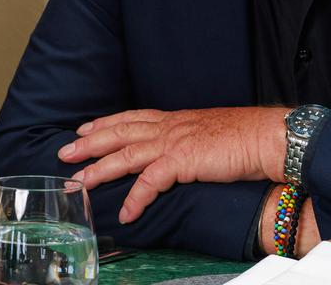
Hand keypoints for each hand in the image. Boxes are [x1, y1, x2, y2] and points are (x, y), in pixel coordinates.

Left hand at [57, 107, 287, 222]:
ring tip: (79, 183)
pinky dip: (134, 198)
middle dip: (89, 144)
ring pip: (125, 155)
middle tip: (64, 153)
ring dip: (99, 169)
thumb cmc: (244, 137)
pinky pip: (150, 182)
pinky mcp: (182, 161)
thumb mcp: (206, 133)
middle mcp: (168, 127)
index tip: (84, 129)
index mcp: (174, 119)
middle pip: (119, 133)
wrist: (266, 136)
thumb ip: (187, 140)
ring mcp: (173, 142)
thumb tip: (179, 151)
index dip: (105, 123)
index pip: (131, 118)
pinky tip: (125, 213)